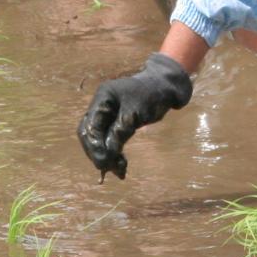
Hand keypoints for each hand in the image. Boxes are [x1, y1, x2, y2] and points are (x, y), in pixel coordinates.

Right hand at [76, 54, 192, 178]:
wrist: (166, 87)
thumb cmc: (151, 96)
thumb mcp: (134, 115)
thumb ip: (118, 134)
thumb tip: (106, 156)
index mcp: (102, 98)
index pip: (90, 125)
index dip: (94, 145)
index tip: (103, 163)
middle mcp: (100, 105)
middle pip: (90, 133)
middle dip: (97, 152)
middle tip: (108, 169)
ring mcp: (106, 113)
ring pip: (98, 138)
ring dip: (106, 155)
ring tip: (119, 170)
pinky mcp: (115, 121)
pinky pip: (108, 139)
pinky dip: (113, 152)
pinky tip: (121, 164)